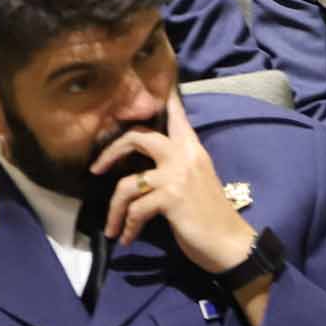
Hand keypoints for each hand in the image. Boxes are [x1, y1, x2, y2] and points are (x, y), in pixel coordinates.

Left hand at [93, 93, 257, 274]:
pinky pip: (135, 208)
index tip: (158, 82)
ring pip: (128, 182)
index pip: (177, 116)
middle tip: (96, 169)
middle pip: (138, 136)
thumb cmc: (210, 217)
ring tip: (112, 227)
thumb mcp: (194, 183)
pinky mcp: (171, 197)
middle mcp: (185, 155)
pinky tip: (127, 238)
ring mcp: (177, 175)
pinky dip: (127, 225)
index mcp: (193, 149)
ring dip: (114, 209)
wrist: (229, 243)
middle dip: (111, 152)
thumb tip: (145, 169)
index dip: (165, 98)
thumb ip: (175, 168)